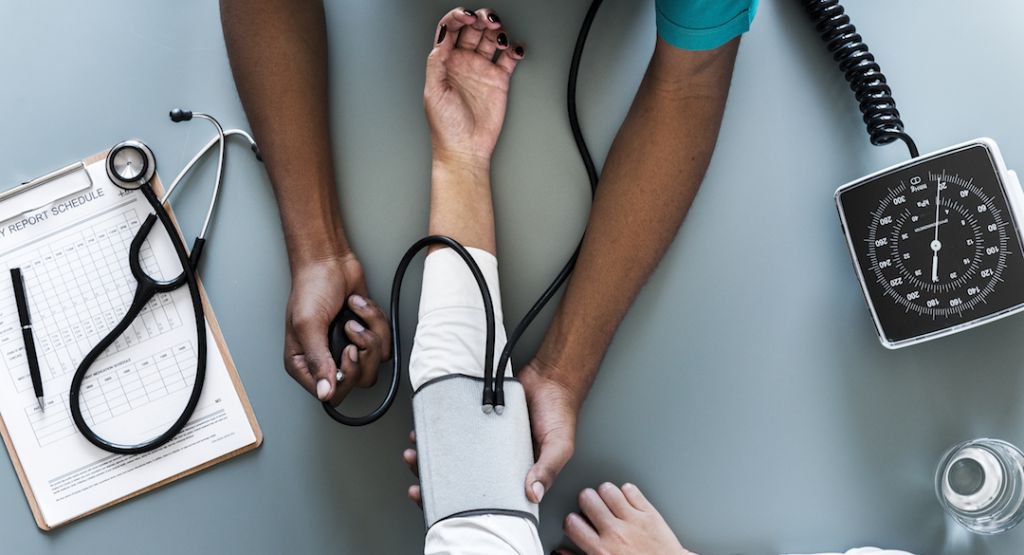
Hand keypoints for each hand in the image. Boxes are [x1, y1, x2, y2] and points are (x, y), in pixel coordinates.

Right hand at [284, 253, 390, 403]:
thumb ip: (317, 361)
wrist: (330, 261)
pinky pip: (384, 342)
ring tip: (353, 316)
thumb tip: (325, 392)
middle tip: (351, 331)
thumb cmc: (311, 287)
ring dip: (370, 333)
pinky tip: (359, 307)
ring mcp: (348, 348)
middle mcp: (326, 360)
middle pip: (358, 381)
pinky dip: (375, 321)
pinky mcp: (365, 335)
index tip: (348, 352)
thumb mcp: (308, 325)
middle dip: (362, 352)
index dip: (346, 377)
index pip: (331, 394)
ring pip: (374, 363)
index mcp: (304, 364)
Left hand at [402, 353, 582, 509]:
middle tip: (416, 470)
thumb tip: (533, 492)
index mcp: (515, 474)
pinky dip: (440, 430)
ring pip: (452, 453)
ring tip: (415, 450)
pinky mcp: (478, 419)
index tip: (438, 502)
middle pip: (460, 477)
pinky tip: (427, 430)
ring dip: (431, 454)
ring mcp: (486, 440)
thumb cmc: (559, 413)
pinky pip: (455, 427)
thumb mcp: (560, 445)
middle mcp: (497, 460)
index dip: (459, 502)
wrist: (552, 376)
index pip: (484, 496)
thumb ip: (547, 468)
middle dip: (433, 478)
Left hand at [425, 7, 525, 167]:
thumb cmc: (446, 126)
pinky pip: (508, 58)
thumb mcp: (433, 91)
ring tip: (500, 36)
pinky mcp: (499, 80)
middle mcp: (463, 62)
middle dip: (481, 18)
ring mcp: (481, 69)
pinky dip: (514, 49)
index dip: (458, 17)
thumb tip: (443, 36)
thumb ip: (437, 61)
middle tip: (488, 20)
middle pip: (473, 28)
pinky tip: (515, 49)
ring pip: (491, 38)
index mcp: (445, 61)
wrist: (466, 149)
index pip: (450, 28)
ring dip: (497, 31)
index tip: (466, 16)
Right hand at [555, 483, 692, 554]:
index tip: (577, 523)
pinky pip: (631, 490)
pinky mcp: (650, 514)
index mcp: (601, 550)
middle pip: (587, 498)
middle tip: (592, 508)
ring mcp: (633, 521)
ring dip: (606, 494)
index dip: (572, 521)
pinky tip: (627, 502)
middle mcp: (615, 533)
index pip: (572, 522)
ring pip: (608, 490)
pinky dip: (627, 493)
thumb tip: (561, 553)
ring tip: (609, 503)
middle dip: (586, 501)